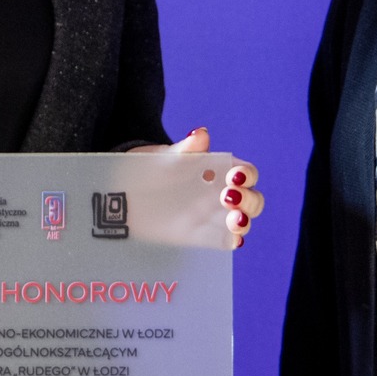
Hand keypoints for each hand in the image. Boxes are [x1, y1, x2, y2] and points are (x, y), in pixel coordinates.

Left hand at [130, 126, 264, 246]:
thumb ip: (185, 149)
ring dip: (244, 222)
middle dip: (248, 200)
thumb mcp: (165, 157)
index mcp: (218, 171)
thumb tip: (201, 134)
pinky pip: (223, 240)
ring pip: (241, 221)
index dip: (247, 175)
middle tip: (228, 197)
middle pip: (252, 200)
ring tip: (234, 220)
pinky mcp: (200, 236)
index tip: (235, 176)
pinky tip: (231, 240)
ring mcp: (212, 217)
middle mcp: (221, 194)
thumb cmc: (150, 168)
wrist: (125, 192)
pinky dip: (232, 241)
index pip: (245, 173)